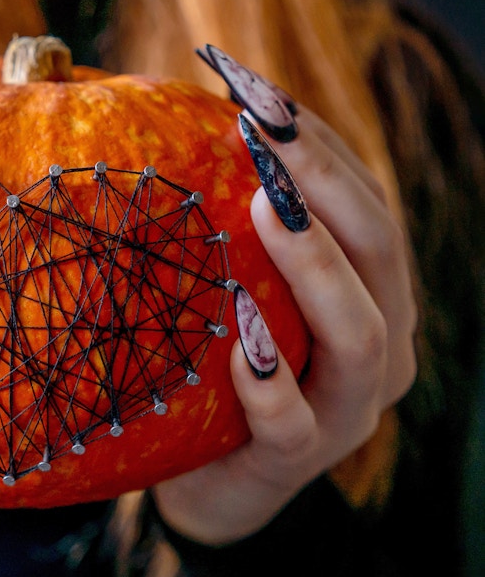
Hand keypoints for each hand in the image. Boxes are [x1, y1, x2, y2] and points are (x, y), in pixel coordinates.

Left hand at [152, 51, 416, 544]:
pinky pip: (292, 422)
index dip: (325, 150)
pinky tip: (240, 336)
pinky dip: (269, 378)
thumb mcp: (241, 293)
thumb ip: (241, 237)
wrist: (211, 479)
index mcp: (371, 296)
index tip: (265, 97)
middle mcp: (379, 346)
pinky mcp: (298, 460)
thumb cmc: (220, 369)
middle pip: (377, 251)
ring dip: (314, 265)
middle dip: (322, 183)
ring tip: (265, 208)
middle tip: (264, 130)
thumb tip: (197, 138)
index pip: (366, 207)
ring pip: (359, 334)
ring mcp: (347, 409)